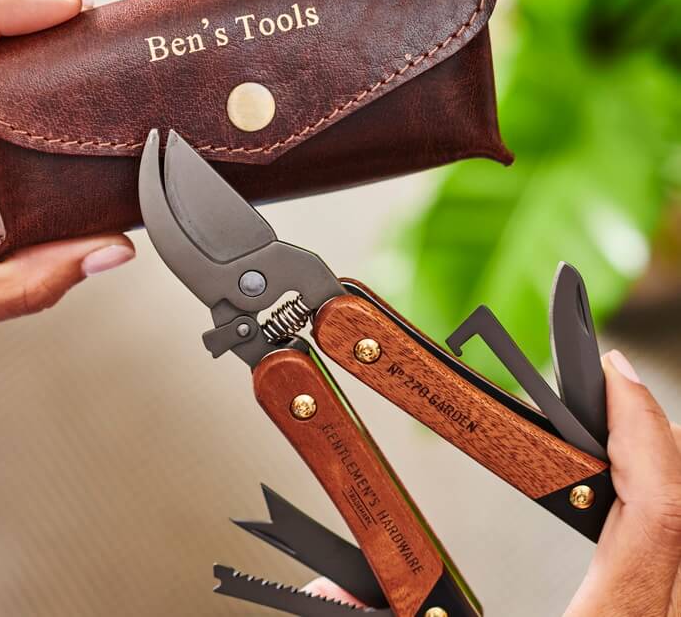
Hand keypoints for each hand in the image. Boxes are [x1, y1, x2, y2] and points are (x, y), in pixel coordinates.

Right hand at [305, 349, 680, 615]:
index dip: (641, 431)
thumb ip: (377, 616)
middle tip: (614, 396)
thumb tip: (321, 590)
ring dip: (665, 489)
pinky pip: (675, 589)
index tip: (610, 374)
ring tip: (624, 447)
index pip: (658, 516)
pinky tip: (632, 532)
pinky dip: (662, 540)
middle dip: (657, 441)